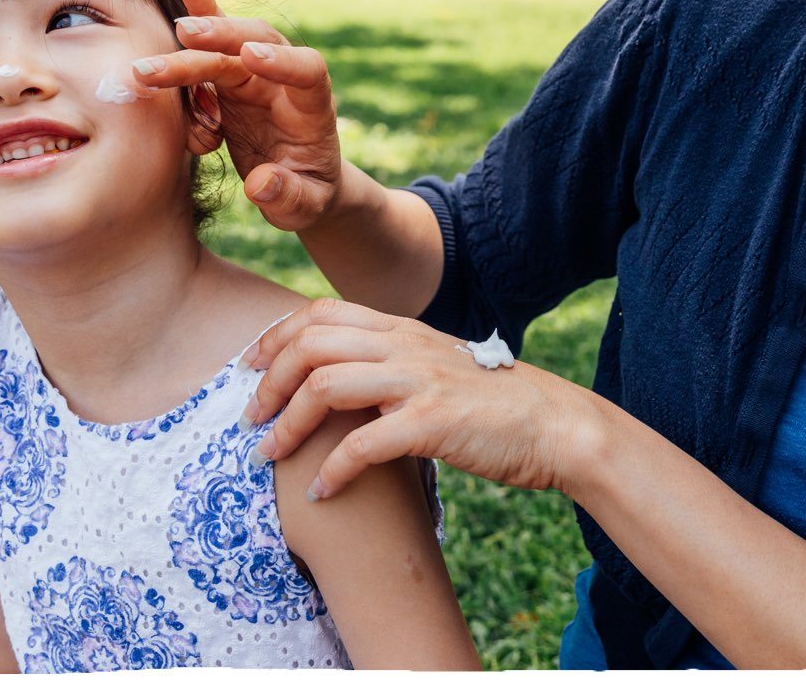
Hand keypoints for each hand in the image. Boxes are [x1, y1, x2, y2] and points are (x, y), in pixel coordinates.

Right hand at [132, 0, 344, 230]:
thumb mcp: (305, 207)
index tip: (251, 58)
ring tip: (148, 65)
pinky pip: (212, 45)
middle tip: (185, 37)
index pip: (307, 70)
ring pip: (223, 47)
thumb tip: (261, 184)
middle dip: (221, 39)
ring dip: (189, 48)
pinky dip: (200, 12)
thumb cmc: (309, 194)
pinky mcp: (230, 78)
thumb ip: (288, 196)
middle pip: (255, 45)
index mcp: (312, 107)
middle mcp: (282, 80)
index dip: (283, 61)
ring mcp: (254, 74)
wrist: (302, 182)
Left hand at [241, 299, 598, 500]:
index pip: (321, 312)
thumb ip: (392, 363)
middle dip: (268, 380)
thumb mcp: (437, 367)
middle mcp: (406, 346)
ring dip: (287, 424)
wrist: (555, 425)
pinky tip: (321, 492)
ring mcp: (419, 382)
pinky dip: (333, 470)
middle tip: (250, 416)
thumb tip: (339, 379)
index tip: (250, 368)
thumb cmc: (494, 405)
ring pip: (325, 386)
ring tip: (268, 454)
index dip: (276, 337)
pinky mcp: (434, 423)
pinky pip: (363, 444)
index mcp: (403, 329)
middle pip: (312, 344)